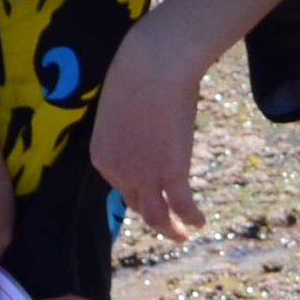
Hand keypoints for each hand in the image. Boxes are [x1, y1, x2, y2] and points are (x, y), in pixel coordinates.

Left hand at [88, 16, 207, 241]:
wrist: (154, 65)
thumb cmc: (136, 73)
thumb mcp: (120, 106)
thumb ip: (126, 127)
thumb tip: (141, 128)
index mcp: (101, 156)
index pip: (118, 183)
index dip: (135, 189)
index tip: (149, 191)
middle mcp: (118, 173)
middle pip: (135, 203)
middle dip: (151, 213)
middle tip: (165, 222)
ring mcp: (144, 176)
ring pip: (156, 215)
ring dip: (169, 229)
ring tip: (180, 234)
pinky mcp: (171, 173)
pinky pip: (181, 205)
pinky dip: (190, 217)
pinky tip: (198, 221)